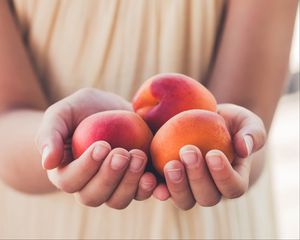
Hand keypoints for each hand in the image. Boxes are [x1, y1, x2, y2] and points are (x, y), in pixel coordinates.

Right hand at [35, 88, 156, 207]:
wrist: (108, 109)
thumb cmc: (80, 111)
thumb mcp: (61, 114)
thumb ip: (49, 135)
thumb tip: (48, 163)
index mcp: (67, 173)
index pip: (71, 181)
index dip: (86, 167)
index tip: (102, 145)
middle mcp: (89, 185)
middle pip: (95, 196)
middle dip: (110, 177)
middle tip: (123, 153)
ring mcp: (114, 185)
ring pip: (119, 200)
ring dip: (130, 183)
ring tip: (139, 157)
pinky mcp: (135, 180)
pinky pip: (142, 193)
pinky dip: (151, 190)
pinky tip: (155, 178)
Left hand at [152, 104, 266, 209]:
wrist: (205, 120)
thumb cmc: (229, 122)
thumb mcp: (245, 121)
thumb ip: (252, 134)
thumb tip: (244, 149)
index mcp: (233, 179)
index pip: (233, 187)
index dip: (223, 175)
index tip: (213, 153)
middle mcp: (211, 189)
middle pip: (207, 197)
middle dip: (197, 178)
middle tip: (188, 151)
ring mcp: (189, 188)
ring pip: (184, 200)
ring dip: (177, 186)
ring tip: (171, 164)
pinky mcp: (170, 181)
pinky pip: (162, 191)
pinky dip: (155, 187)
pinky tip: (149, 177)